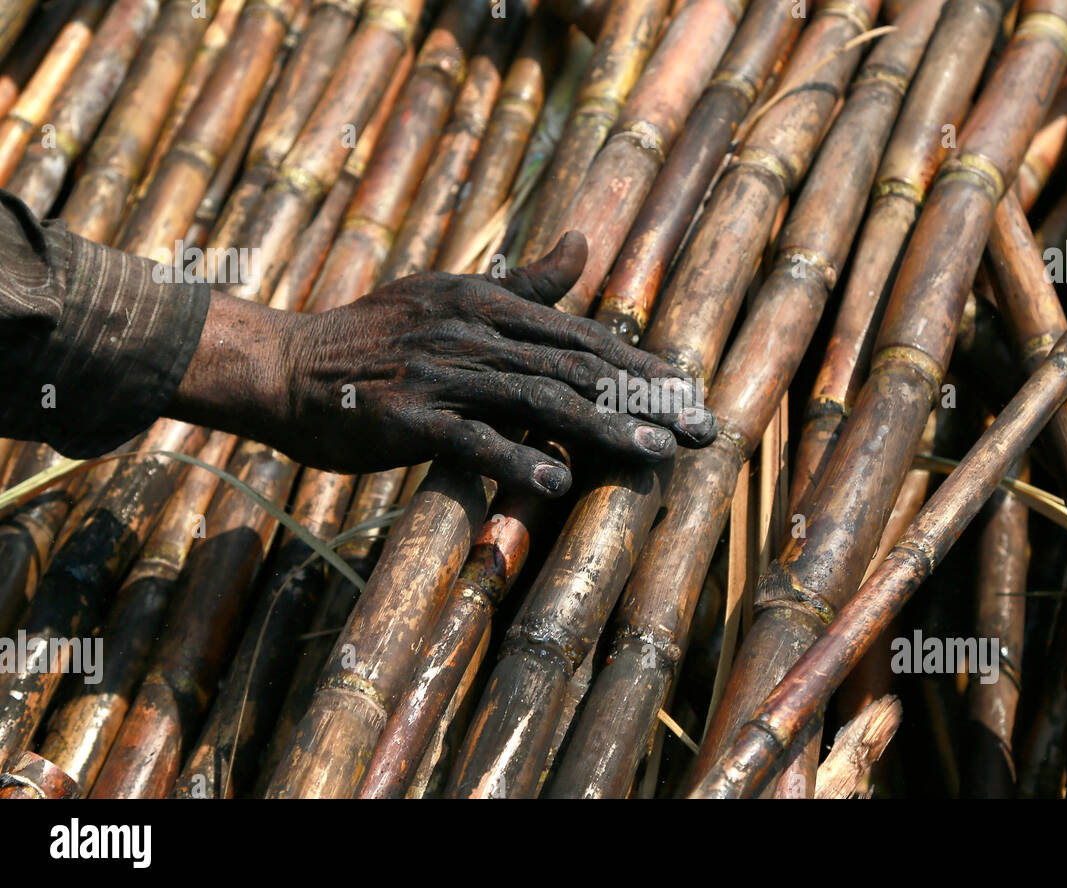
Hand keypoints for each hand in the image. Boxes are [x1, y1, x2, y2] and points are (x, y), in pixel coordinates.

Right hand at [169, 232, 715, 494]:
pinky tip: (559, 481)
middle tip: (702, 430)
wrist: (284, 367)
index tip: (690, 391)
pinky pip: (469, 441)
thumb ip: (524, 283)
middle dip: (644, 401)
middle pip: (575, 367)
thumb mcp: (451, 295)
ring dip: (602, 429)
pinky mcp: (407, 418)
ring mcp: (440, 374)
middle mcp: (472, 332)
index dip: (641, 364)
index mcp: (487, 304)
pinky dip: (515, 459)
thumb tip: (583, 245)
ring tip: (655, 456)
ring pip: (537, 401)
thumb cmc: (374, 336)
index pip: (581, 335)